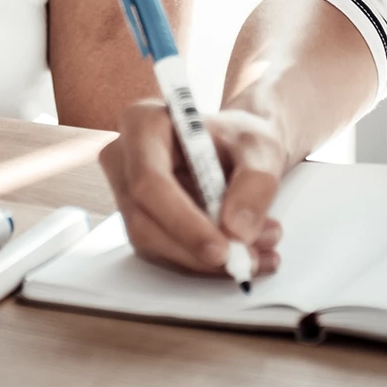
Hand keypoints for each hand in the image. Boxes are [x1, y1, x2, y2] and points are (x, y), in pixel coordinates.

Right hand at [100, 99, 288, 278]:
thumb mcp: (261, 148)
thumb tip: (236, 231)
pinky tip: (243, 257)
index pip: (148, 180)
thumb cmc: (243, 137)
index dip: (182, 221)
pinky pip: (165, 253)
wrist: (241, 147)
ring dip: (205, 261)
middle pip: (145, 220)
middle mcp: (125, 159)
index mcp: (143, 124)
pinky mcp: (142, 221)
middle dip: (197, 249)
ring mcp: (128, 194)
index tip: (221, 248)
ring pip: (154, 244)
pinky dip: (204, 263)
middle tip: (247, 260)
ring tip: (258, 254)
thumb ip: (255, 184)